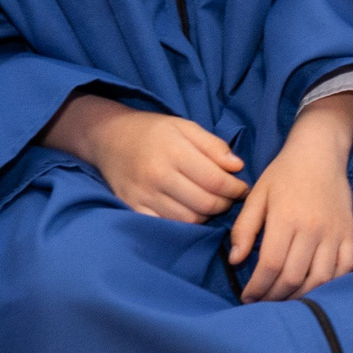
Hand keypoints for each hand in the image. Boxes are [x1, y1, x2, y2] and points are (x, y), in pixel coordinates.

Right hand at [43, 94, 246, 221]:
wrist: (109, 138)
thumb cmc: (152, 131)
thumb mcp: (185, 126)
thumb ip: (213, 145)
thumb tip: (237, 166)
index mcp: (174, 152)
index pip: (216, 181)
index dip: (236, 189)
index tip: (243, 188)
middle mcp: (158, 176)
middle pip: (205, 204)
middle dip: (225, 204)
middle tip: (230, 197)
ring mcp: (144, 196)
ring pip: (188, 220)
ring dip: (207, 216)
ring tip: (212, 203)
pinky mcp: (133, 208)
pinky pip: (167, 225)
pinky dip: (184, 224)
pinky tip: (190, 211)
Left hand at [228, 93, 352, 302]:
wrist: (320, 152)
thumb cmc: (284, 173)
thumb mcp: (257, 195)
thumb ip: (245, 228)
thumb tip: (236, 260)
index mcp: (286, 219)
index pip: (270, 265)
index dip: (256, 287)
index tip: (246, 297)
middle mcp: (312, 229)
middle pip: (293, 277)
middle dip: (274, 297)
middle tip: (262, 302)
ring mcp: (334, 233)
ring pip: (320, 279)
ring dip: (300, 295)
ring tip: (285, 298)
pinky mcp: (349, 233)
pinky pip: (345, 267)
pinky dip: (331, 284)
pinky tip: (315, 287)